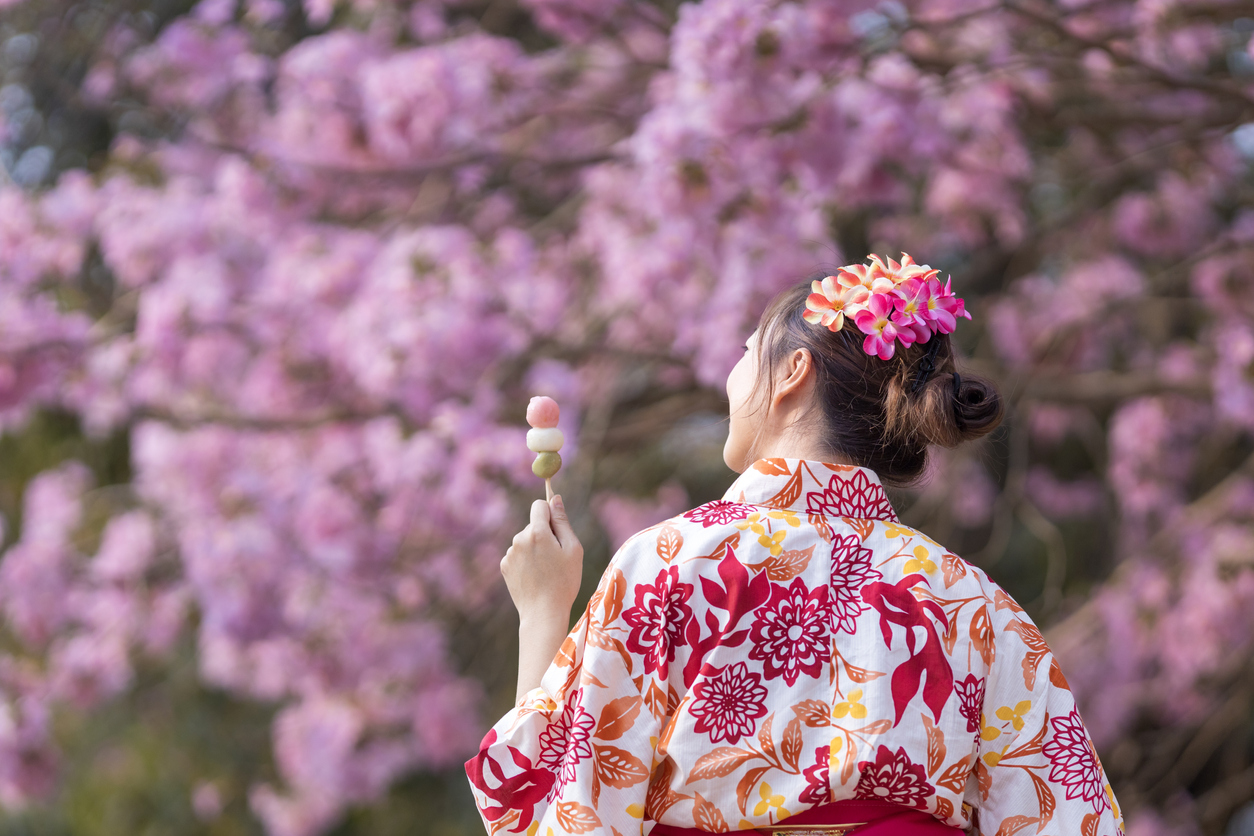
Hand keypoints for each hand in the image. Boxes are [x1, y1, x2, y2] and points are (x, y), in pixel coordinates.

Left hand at [500, 495, 582, 623]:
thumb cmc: (564, 581)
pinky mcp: (504, 566)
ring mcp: (509, 553)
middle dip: (544, 534)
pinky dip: (526, 561)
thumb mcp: (572, 549)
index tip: (557, 527)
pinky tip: (534, 576)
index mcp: (537, 532)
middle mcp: (519, 539)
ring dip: (534, 549)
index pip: (539, 506)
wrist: (543, 612)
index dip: (550, 513)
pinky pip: (518, 554)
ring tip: (545, 570)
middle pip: (533, 525)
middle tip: (555, 558)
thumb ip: (562, 521)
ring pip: (525, 541)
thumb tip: (554, 498)